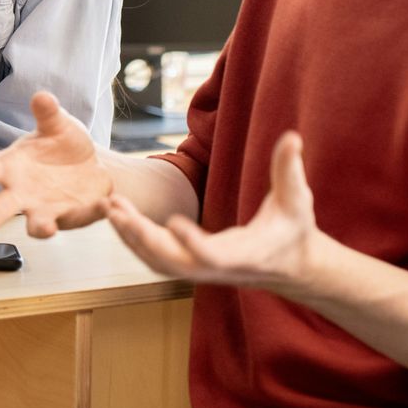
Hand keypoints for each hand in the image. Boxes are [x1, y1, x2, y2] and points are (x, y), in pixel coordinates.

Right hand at [0, 91, 112, 237]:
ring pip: (36, 224)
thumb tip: (42, 96)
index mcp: (11, 167)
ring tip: (43, 227)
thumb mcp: (57, 124)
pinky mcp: (72, 218)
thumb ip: (48, 113)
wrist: (94, 168)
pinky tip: (103, 204)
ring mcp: (45, 208)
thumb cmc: (63, 145)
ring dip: (39, 226)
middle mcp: (22, 193)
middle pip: (1, 207)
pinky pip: (77, 218)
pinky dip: (89, 212)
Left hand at [104, 131, 320, 293]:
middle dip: (143, 236)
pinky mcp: (190, 266)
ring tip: (110, 208)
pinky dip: (134, 240)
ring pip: (158, 262)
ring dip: (131, 237)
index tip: (173, 222)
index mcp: (245, 255)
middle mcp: (218, 269)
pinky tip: (118, 215)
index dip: (194, 243)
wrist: (290, 264)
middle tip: (117, 209)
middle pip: (173, 261)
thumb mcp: (297, 199)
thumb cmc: (293, 228)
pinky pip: (155, 258)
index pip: (214, 256)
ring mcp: (201, 271)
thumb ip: (289, 170)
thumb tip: (292, 137)